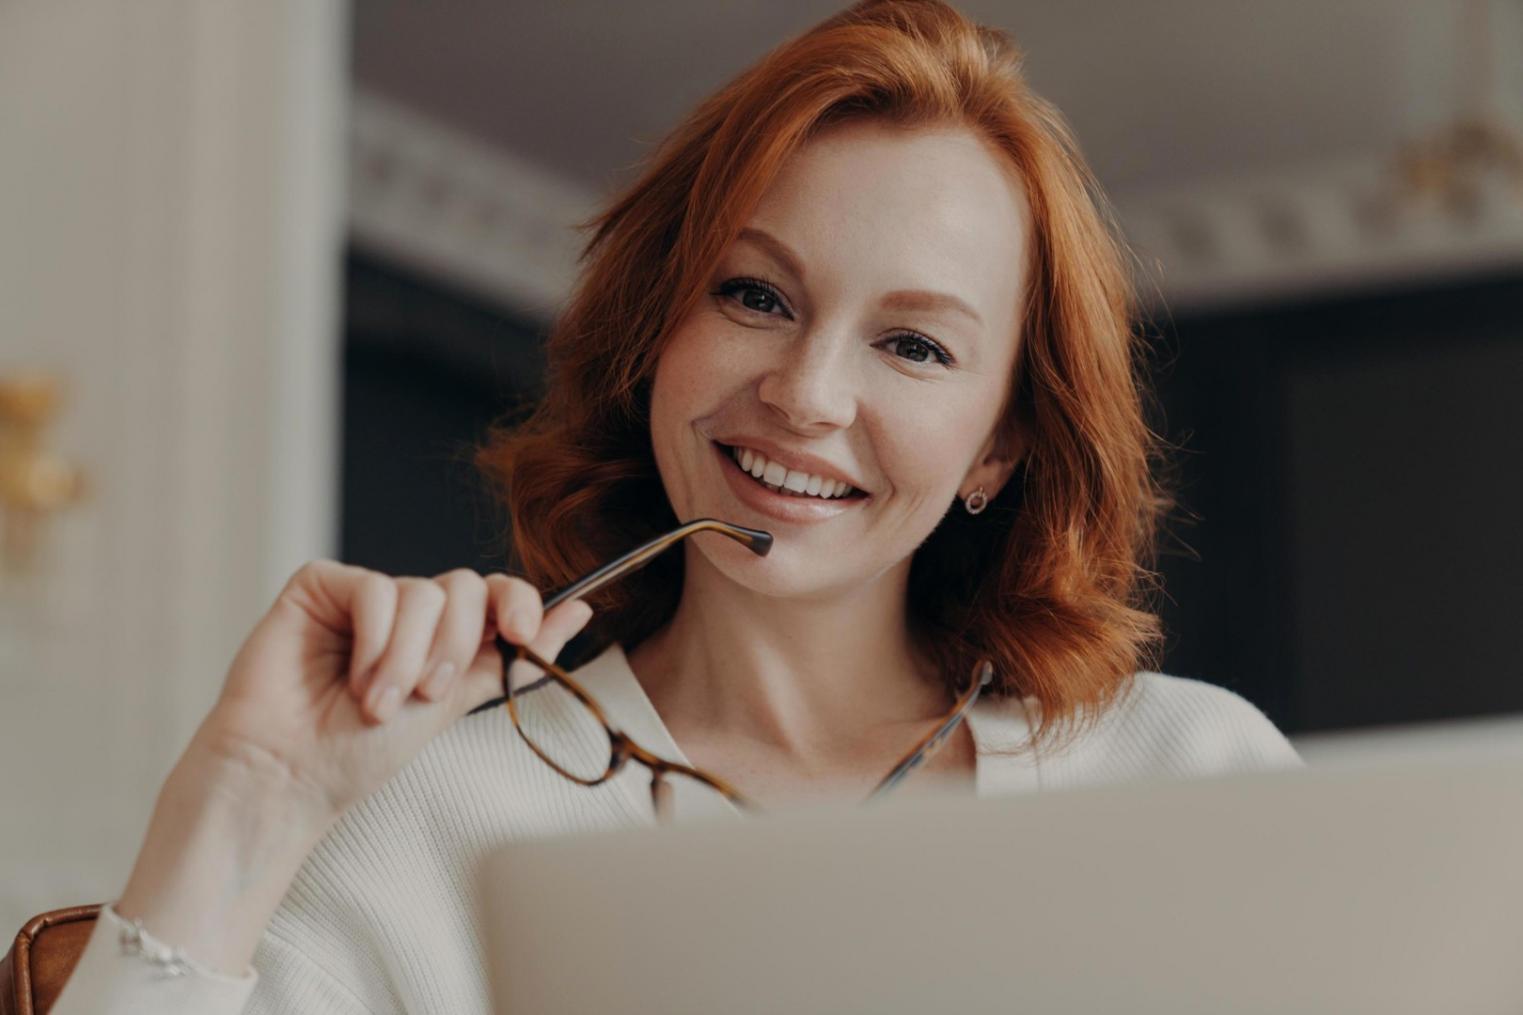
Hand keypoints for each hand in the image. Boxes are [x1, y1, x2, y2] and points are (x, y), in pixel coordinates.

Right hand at [190, 560, 592, 823]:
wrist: (289, 777)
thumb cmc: (358, 753)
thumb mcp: (454, 704)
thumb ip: (513, 658)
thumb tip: (581, 610)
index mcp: (442, 637)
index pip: (497, 592)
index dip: (519, 603)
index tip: (525, 636)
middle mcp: (407, 612)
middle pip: (465, 588)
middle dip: (455, 647)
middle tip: (424, 695)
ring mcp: (364, 596)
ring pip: (423, 593)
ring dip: (407, 657)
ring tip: (375, 703)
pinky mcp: (320, 586)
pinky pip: (374, 588)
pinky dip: (374, 638)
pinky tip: (350, 676)